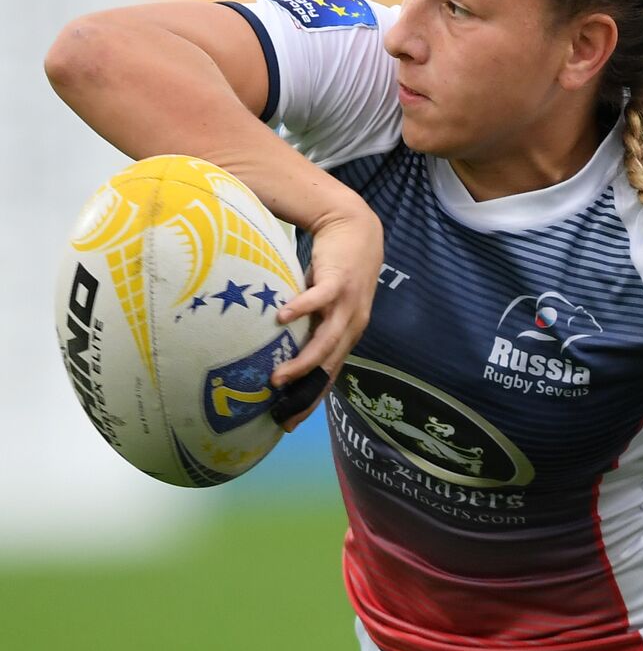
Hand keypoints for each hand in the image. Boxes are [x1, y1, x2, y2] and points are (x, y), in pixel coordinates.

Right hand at [271, 200, 383, 428]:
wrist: (355, 228)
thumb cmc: (336, 268)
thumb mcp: (327, 303)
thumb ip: (311, 324)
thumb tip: (279, 346)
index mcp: (349, 331)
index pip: (331, 372)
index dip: (312, 398)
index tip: (290, 422)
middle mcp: (352, 322)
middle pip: (330, 364)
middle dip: (307, 390)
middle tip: (282, 411)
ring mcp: (347, 302)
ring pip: (327, 339)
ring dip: (304, 361)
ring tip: (279, 377)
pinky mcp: (338, 280)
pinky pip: (318, 298)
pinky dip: (301, 309)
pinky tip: (281, 319)